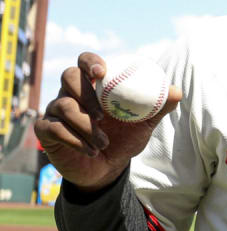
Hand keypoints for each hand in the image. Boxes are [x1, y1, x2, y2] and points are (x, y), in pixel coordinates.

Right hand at [34, 52, 181, 191]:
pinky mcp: (46, 130)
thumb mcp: (144, 125)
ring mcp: (55, 110)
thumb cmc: (123, 139)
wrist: (107, 169)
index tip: (101, 73)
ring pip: (63, 106)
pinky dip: (74, 140)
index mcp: (94, 86)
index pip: (85, 62)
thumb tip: (176, 91)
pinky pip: (54, 128)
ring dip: (85, 126)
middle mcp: (71, 93)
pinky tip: (91, 151)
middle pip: (68, 77)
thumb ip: (158, 107)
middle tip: (102, 115)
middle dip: (85, 93)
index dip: (90, 61)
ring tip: (103, 143)